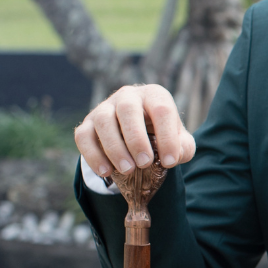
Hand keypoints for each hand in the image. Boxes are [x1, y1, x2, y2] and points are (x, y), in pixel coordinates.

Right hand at [74, 83, 194, 177]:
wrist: (136, 133)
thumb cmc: (160, 134)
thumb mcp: (178, 140)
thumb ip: (183, 148)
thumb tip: (175, 156)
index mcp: (153, 95)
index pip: (161, 110)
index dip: (167, 137)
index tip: (170, 162)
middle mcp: (128, 96)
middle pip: (128, 110)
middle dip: (136, 139)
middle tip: (145, 163)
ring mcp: (104, 108)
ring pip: (104, 121)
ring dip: (115, 148)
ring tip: (127, 170)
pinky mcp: (87, 124)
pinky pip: (84, 136)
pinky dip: (93, 155)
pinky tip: (106, 172)